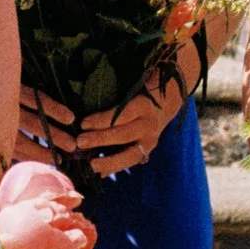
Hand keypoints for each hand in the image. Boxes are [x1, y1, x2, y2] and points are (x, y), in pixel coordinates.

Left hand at [24, 71, 184, 175]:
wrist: (170, 97)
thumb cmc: (144, 83)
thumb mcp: (136, 77)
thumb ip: (118, 80)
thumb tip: (88, 76)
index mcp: (145, 104)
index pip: (121, 115)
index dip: (101, 120)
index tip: (82, 122)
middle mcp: (150, 124)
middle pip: (123, 135)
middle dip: (99, 140)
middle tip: (79, 142)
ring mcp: (150, 140)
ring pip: (129, 155)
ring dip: (108, 162)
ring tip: (90, 166)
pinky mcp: (148, 150)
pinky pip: (131, 161)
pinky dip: (114, 167)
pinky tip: (98, 172)